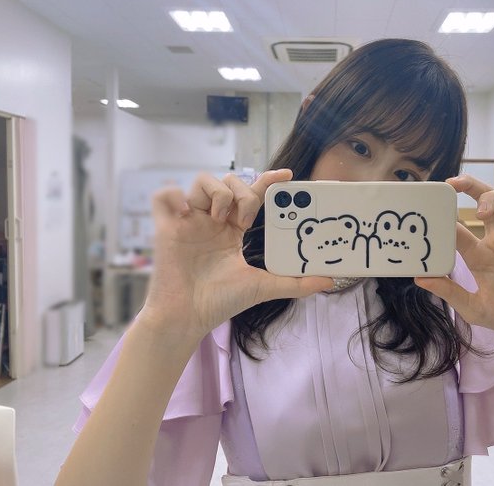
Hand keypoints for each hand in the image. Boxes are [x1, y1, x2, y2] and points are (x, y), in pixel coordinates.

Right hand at [141, 169, 331, 338]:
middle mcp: (211, 222)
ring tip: (220, 218)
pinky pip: (164, 195)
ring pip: (201, 182)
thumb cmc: (221, 302)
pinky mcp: (166, 227)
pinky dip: (174, 196)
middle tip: (244, 218)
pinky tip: (187, 214)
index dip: (268, 181)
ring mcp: (188, 222)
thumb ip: (295, 282)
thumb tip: (328, 281)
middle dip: (241, 191)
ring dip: (217, 193)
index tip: (287, 175)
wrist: (188, 317)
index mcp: (232, 231)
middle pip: (228, 181)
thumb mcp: (263, 287)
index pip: (252, 196)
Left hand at [415, 175, 493, 349]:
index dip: (444, 216)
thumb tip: (418, 277)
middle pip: (483, 201)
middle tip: (452, 183)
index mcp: (478, 255)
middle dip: (469, 186)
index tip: (430, 208)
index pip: (457, 228)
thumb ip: (449, 291)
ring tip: (483, 210)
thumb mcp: (475, 307)